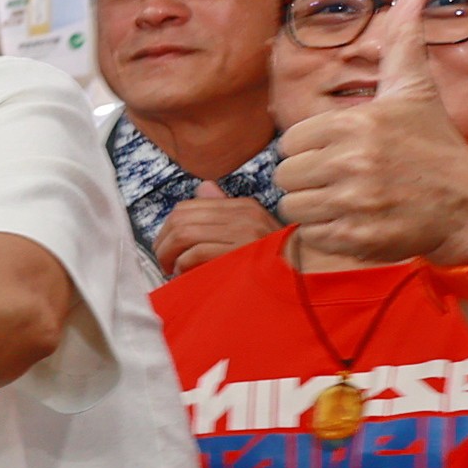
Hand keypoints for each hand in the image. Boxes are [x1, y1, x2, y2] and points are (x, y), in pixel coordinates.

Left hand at [154, 180, 280, 279]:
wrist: (303, 280)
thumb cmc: (274, 261)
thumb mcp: (252, 231)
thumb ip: (225, 211)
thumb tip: (204, 188)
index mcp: (243, 207)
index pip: (190, 206)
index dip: (169, 228)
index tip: (166, 247)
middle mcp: (243, 214)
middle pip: (181, 218)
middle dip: (163, 242)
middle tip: (164, 262)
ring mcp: (243, 233)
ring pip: (184, 234)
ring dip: (169, 255)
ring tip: (173, 270)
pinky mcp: (240, 253)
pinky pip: (196, 253)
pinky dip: (183, 265)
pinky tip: (187, 276)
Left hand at [273, 0, 467, 266]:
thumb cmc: (438, 149)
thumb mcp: (417, 92)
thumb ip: (403, 46)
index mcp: (356, 124)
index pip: (290, 142)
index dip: (309, 151)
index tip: (337, 155)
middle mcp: (352, 161)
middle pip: (287, 176)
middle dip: (308, 182)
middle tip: (342, 182)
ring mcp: (355, 202)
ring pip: (294, 207)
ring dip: (315, 209)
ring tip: (348, 202)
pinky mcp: (357, 237)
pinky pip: (311, 236)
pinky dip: (327, 234)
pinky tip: (355, 223)